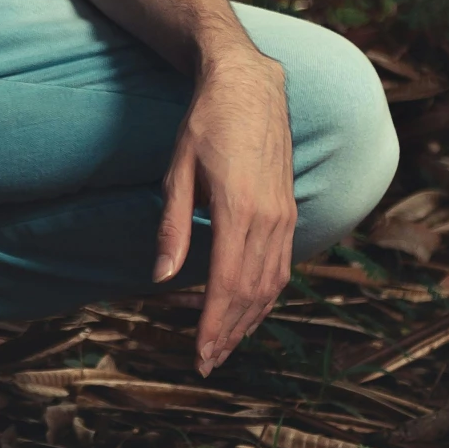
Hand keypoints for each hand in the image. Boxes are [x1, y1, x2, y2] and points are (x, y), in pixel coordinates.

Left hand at [154, 49, 295, 375]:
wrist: (250, 85)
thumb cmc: (207, 123)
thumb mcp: (178, 171)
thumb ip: (172, 227)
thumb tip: (159, 278)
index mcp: (238, 209)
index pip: (227, 283)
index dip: (213, 324)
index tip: (199, 355)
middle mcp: (269, 218)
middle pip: (252, 293)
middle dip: (229, 332)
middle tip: (207, 362)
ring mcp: (284, 216)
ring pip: (272, 285)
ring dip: (249, 320)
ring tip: (224, 345)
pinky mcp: (289, 211)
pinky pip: (281, 266)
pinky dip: (265, 296)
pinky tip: (248, 309)